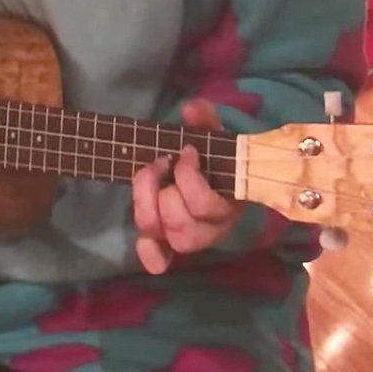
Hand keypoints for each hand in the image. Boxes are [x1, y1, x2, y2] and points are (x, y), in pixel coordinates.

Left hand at [132, 98, 243, 274]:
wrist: (214, 173)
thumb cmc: (213, 156)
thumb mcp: (212, 134)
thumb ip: (204, 118)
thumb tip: (191, 109)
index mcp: (228, 203)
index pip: (203, 205)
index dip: (187, 178)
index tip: (185, 153)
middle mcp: (213, 229)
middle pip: (179, 225)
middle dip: (161, 191)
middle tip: (161, 164)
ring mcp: (192, 239)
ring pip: (167, 238)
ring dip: (148, 207)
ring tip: (150, 179)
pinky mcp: (172, 246)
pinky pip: (160, 262)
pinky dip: (150, 253)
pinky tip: (144, 239)